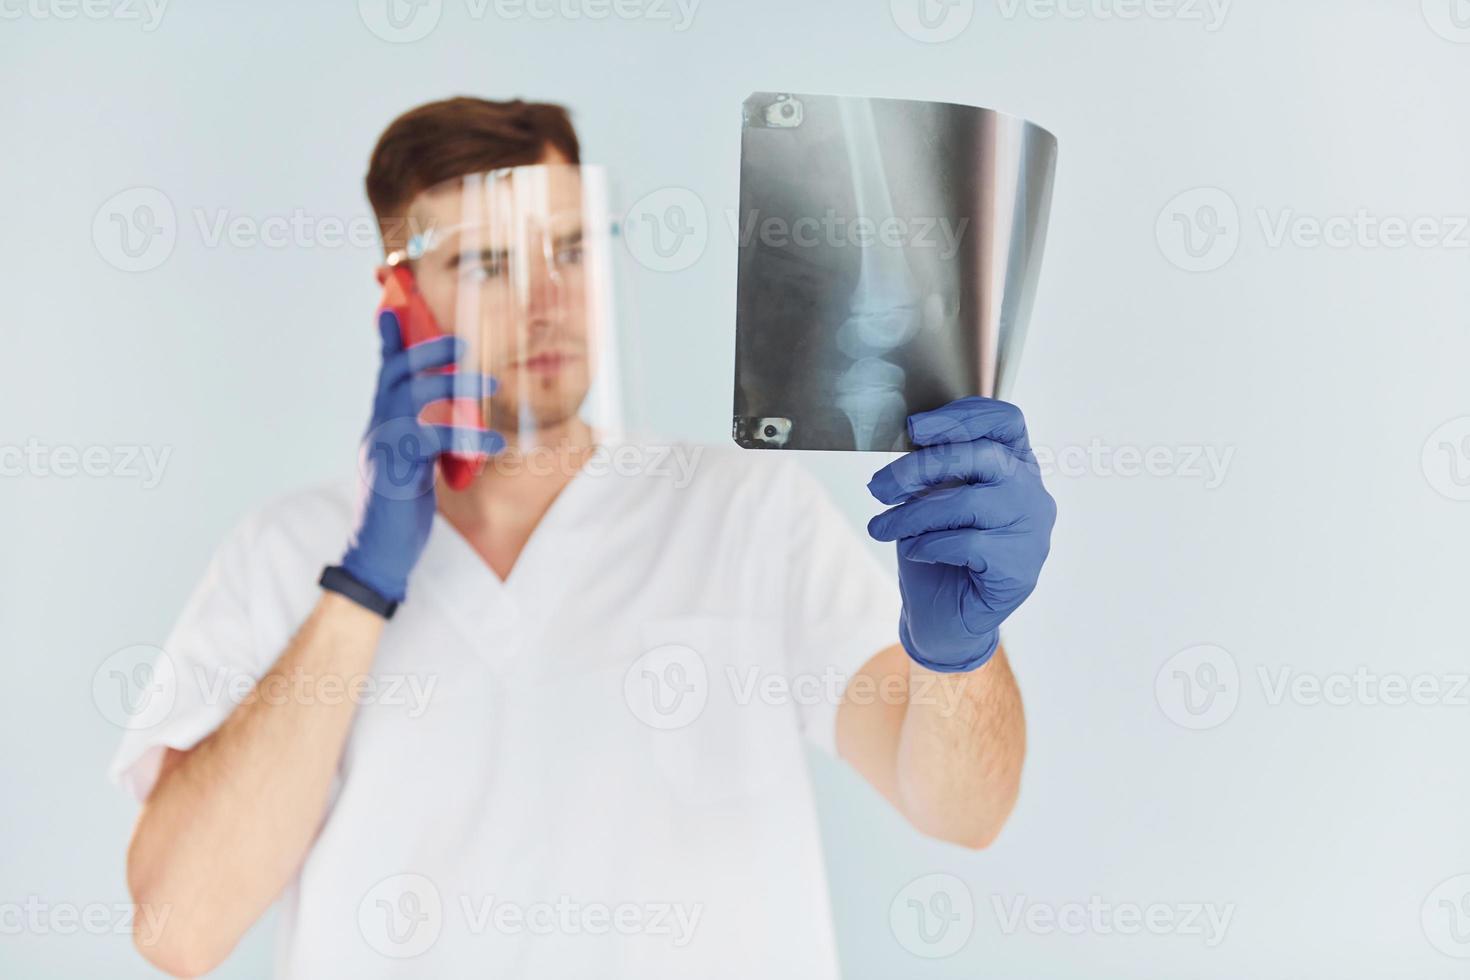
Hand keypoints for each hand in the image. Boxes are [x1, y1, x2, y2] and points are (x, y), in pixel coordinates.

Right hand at [339, 311, 500, 602]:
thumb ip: (419, 432)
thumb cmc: (398, 508)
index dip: (393, 340)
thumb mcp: (408, 462)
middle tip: (463, 342)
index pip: (385, 372)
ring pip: (411, 399)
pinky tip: (494, 443)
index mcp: (380, 423)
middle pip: (396, 374)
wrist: (376, 553)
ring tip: (490, 385)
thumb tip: (441, 416)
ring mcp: (384, 448)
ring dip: (452, 386)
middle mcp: (378, 428)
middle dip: (427, 350)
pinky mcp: (397, 471)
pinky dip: (467, 438)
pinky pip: (432, 442)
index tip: (397, 307)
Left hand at [866, 397, 1055, 672]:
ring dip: (913, 513)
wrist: (945, 617)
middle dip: (921, 467)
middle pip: (983, 457)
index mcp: (1015, 465)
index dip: (963, 415)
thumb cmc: (939, 550)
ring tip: (881, 526)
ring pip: (971, 503)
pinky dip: (929, 544)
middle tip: (879, 486)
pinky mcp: (1022, 569)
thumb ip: (934, 469)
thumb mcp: (932, 499)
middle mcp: (1031, 493)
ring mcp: (1032, 531)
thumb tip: (909, 440)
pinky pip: (969, 544)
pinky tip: (915, 552)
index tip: (915, 427)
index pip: (1006, 421)